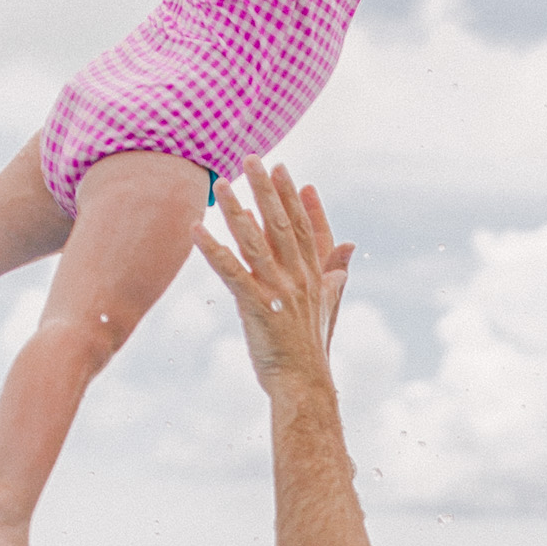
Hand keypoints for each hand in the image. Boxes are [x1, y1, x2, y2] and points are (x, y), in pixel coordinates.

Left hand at [193, 159, 354, 393]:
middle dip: (265, 189)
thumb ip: (334, 271)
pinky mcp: (257, 306)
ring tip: (221, 184)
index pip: (303, 227)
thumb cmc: (311, 348)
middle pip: (280, 224)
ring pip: (254, 241)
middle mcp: (297, 277)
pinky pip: (231, 271)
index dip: (292, 197)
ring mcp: (278, 290)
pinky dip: (213, 250)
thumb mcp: (328, 305)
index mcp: (311, 275)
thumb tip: (349, 244)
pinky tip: (197, 229)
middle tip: (252, 159)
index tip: (283, 170)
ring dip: (236, 210)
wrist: (305, 385)